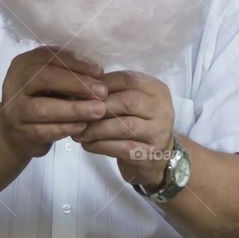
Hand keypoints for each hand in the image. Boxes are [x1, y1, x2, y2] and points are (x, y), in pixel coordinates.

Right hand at [0, 46, 107, 159]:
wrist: (15, 133)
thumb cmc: (40, 100)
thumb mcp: (49, 81)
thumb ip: (67, 73)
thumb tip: (97, 72)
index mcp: (24, 64)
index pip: (49, 58)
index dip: (76, 64)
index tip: (100, 72)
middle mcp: (14, 83)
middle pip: (46, 79)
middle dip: (77, 85)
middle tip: (103, 92)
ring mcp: (14, 109)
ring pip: (44, 108)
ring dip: (74, 109)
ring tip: (99, 111)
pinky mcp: (20, 132)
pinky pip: (43, 130)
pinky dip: (65, 128)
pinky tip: (83, 126)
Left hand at [75, 69, 175, 187]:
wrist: (157, 158)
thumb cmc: (137, 123)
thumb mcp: (131, 102)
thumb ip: (112, 92)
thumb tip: (79, 87)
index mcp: (156, 89)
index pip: (128, 79)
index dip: (102, 84)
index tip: (80, 92)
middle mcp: (162, 108)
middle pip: (128, 101)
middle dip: (99, 107)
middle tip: (77, 113)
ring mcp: (159, 132)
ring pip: (125, 126)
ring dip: (97, 129)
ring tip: (78, 132)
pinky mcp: (151, 154)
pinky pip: (123, 148)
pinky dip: (102, 146)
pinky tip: (88, 145)